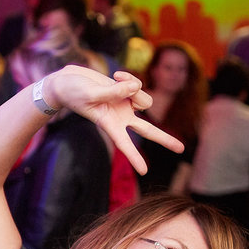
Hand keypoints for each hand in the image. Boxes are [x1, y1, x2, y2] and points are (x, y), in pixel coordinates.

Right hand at [45, 66, 184, 174]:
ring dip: (134, 87)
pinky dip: (129, 78)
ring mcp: (124, 104)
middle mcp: (120, 117)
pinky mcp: (125, 91)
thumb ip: (114, 92)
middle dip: (164, 138)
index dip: (133, 157)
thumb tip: (136, 86)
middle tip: (181, 149)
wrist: (66, 82)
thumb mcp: (90, 93)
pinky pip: (138, 84)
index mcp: (108, 123)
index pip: (123, 143)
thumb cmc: (72, 92)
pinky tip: (116, 76)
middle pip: (147, 130)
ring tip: (116, 79)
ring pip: (145, 100)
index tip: (144, 172)